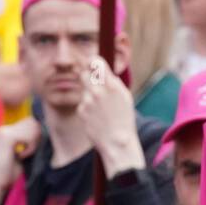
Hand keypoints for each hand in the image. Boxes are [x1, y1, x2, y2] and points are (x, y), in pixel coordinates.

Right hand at [0, 117, 40, 191]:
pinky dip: (30, 148)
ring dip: (33, 143)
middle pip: (33, 122)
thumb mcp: (25, 153)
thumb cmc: (11, 173)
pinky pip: (29, 137)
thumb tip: (48, 131)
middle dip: (36, 138)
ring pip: (33, 127)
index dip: (36, 136)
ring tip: (24, 155)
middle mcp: (5, 128)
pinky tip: (21, 156)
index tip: (28, 152)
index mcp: (8, 130)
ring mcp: (5, 131)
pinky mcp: (7, 137)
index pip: (31, 122)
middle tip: (28, 153)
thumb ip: (32, 141)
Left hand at [78, 56, 144, 176]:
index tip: (92, 63)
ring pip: (83, 89)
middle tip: (95, 85)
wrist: (117, 143)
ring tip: (100, 107)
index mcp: (112, 85)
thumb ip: (112, 81)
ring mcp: (88, 101)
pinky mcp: (81, 111)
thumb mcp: (124, 96)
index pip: (95, 62)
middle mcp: (98, 91)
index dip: (92, 61)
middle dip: (87, 76)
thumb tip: (102, 69)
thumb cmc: (123, 119)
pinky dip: (87, 107)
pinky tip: (96, 116)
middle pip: (84, 73)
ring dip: (89, 94)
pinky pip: (82, 103)